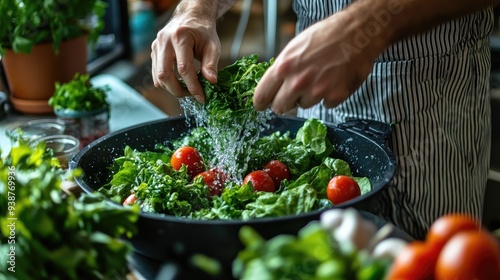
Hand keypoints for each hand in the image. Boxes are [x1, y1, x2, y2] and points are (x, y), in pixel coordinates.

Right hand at [151, 11, 220, 102]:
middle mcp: (164, 41)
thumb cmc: (203, 31)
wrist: (191, 16)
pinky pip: (156, 74)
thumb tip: (211, 82)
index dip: (192, 86)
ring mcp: (156, 46)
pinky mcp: (154, 51)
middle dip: (178, 90)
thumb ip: (211, 64)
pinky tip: (179, 83)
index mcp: (180, 36)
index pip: (184, 68)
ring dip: (172, 88)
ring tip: (187, 89)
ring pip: (158, 77)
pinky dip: (167, 83)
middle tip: (192, 96)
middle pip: (164, 74)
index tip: (201, 97)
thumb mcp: (213, 45)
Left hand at [253, 11, 384, 113]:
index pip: (262, 94)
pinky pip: (325, 104)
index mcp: (283, 67)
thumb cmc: (326, 36)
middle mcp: (297, 82)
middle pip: (280, 107)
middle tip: (290, 96)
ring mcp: (316, 91)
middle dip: (283, 103)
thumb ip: (283, 68)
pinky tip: (333, 80)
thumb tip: (274, 84)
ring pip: (303, 105)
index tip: (261, 105)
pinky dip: (328, 96)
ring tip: (319, 78)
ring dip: (308, 97)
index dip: (260, 102)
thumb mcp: (294, 47)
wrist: (356, 33)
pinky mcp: (335, 97)